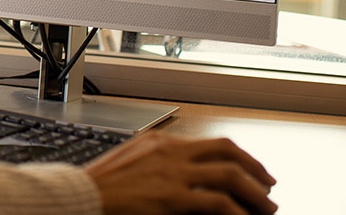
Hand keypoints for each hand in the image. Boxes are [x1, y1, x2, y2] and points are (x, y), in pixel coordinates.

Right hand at [85, 132, 276, 213]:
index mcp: (160, 142)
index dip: (239, 156)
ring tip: (266, 208)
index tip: (251, 170)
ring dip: (255, 194)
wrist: (81, 196)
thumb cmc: (100, 185)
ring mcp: (172, 173)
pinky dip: (236, 212)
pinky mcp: (171, 197)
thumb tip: (181, 173)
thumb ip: (156, 161)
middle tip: (268, 187)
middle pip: (227, 150)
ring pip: (230, 175)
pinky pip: (217, 202)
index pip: (211, 142)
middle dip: (255, 169)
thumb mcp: (130, 162)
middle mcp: (169, 152)